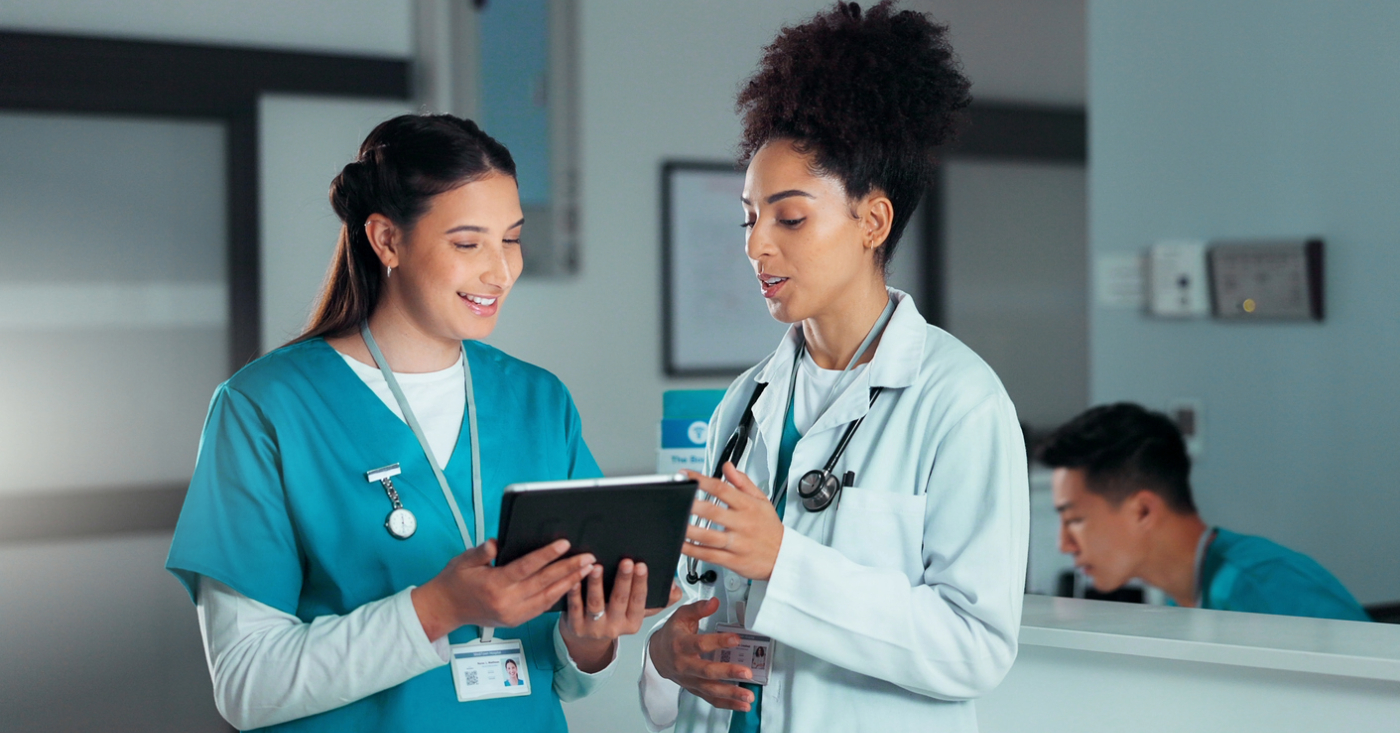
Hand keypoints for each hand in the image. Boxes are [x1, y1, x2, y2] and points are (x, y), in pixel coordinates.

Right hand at [412, 539, 594, 640]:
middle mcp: (507, 602)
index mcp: (494, 585)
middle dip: (568, 569)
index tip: (564, 544)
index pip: (526, 568)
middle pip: (543, 583)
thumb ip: (482, 552)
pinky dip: (558, 596)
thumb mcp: (463, 561)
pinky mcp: (516, 621)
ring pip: (547, 598)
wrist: (444, 610)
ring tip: (586, 570)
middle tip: (588, 558)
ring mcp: (513, 615)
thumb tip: (496, 542)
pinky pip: (542, 608)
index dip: (547, 555)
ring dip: (569, 583)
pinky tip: (571, 585)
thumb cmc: (454, 582)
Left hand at [558, 559, 675, 671]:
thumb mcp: (636, 612)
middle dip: (623, 580)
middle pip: (619, 600)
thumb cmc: (614, 619)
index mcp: (632, 623)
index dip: (640, 583)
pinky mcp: (575, 626)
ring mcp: (593, 628)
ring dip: (597, 584)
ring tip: (597, 566)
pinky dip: (574, 593)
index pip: (639, 601)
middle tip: (626, 562)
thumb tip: (676, 589)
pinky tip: (575, 578)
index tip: (641, 566)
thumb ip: (659, 600)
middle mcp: (614, 627)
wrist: (585, 641)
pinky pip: (574, 607)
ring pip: (596, 604)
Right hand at [649, 597, 754, 711]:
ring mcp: (689, 680)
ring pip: (710, 690)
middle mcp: (684, 665)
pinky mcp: (695, 689)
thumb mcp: (682, 616)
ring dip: (731, 694)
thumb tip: (714, 602)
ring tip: (748, 696)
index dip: (718, 641)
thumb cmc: (673, 634)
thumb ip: (699, 609)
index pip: (700, 644)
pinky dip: (727, 704)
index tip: (736, 639)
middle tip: (746, 673)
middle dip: (727, 673)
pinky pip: (711, 699)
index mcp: (681, 645)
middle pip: (706, 672)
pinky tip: (742, 705)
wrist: (658, 654)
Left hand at [682, 465, 783, 580]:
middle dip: (692, 504)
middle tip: (676, 498)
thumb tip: (728, 467)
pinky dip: (693, 550)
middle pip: (712, 511)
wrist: (785, 557)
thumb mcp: (762, 500)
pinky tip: (681, 544)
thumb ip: (743, 482)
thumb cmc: (771, 529)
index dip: (702, 480)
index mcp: (748, 506)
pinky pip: (709, 555)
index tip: (686, 475)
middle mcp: (742, 524)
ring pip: (708, 536)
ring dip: (689, 529)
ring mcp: (737, 543)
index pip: (722, 488)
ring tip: (674, 522)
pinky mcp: (733, 560)